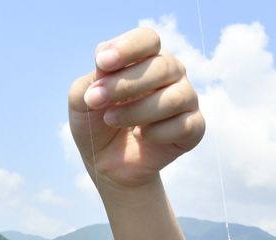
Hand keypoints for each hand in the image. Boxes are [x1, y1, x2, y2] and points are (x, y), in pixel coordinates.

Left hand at [68, 27, 204, 189]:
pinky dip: (157, 133)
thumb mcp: (82, 101)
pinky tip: (142, 137)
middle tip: (96, 100)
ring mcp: (186, 99)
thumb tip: (104, 65)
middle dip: (125, 84)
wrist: (107, 165)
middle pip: (163, 66)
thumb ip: (89, 81)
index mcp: (146, 58)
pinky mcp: (194, 128)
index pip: (148, 39)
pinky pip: (184, 126)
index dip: (127, 48)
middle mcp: (171, 73)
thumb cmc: (96, 124)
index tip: (102, 63)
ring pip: (175, 97)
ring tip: (111, 120)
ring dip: (137, 111)